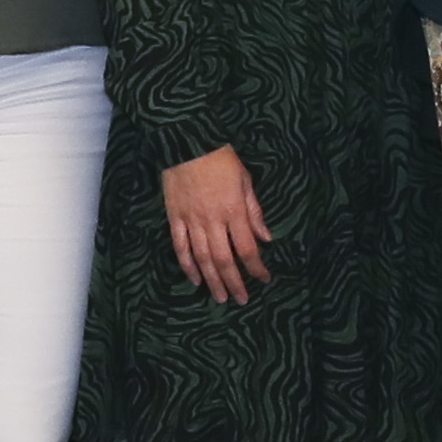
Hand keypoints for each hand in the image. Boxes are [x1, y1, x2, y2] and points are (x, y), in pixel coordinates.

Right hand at [163, 145, 272, 303]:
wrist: (187, 141)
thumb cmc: (221, 159)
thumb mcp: (246, 180)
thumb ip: (254, 212)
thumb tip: (266, 238)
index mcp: (233, 210)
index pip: (247, 248)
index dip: (256, 267)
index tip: (264, 279)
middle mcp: (212, 220)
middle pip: (224, 259)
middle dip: (234, 282)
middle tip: (241, 299)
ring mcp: (191, 220)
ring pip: (202, 258)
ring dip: (212, 280)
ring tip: (220, 297)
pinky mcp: (174, 218)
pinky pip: (180, 247)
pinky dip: (187, 266)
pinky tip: (195, 279)